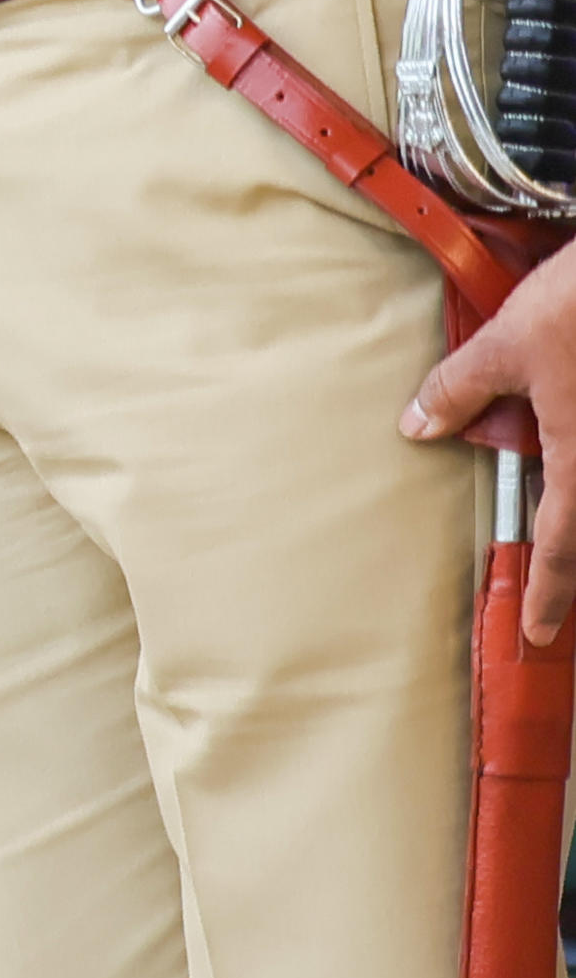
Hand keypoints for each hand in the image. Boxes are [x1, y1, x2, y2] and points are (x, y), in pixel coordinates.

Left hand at [406, 241, 575, 640]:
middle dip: (566, 565)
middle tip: (548, 606)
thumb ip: (460, 390)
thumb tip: (417, 425)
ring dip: (568, 514)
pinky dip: (571, 468)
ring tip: (553, 552)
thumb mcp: (507, 346)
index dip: (547, 591)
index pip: (561, 543)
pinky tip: (554, 444)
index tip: (535, 632)